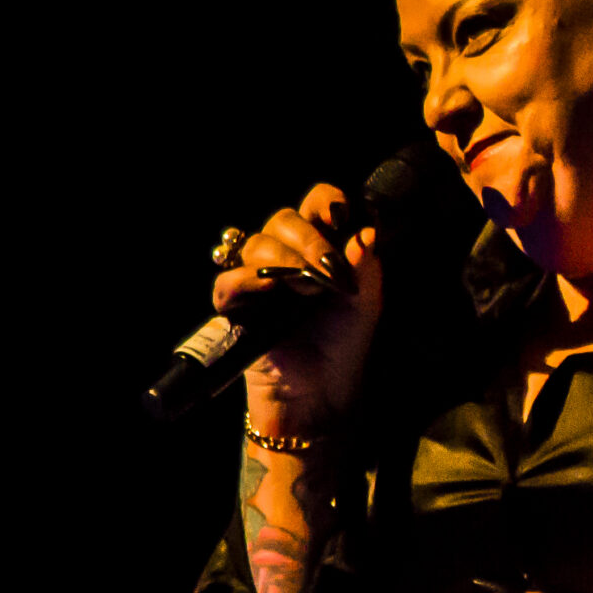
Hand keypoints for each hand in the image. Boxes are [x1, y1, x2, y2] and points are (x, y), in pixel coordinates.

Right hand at [213, 184, 384, 436]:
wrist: (321, 390)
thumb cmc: (344, 342)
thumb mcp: (366, 303)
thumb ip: (365, 266)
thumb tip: (366, 232)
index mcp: (320, 245)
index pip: (316, 203)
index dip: (326, 202)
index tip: (340, 218)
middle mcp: (286, 255)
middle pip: (282, 219)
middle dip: (307, 239)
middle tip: (326, 268)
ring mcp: (258, 278)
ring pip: (254, 244)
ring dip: (282, 259)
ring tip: (306, 287)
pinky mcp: (235, 306)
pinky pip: (226, 282)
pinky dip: (245, 281)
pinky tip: (269, 291)